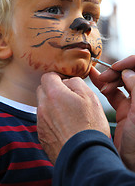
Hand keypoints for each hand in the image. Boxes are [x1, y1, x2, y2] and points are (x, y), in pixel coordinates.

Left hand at [37, 72, 109, 164]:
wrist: (84, 156)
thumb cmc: (90, 125)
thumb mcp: (90, 96)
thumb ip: (75, 82)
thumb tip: (67, 81)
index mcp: (54, 94)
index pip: (47, 76)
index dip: (57, 77)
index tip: (65, 82)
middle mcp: (43, 107)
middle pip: (42, 90)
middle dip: (52, 90)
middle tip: (67, 97)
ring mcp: (40, 122)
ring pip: (42, 105)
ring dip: (51, 105)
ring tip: (68, 114)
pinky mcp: (41, 135)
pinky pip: (43, 120)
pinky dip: (51, 119)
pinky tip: (64, 126)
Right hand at [89, 56, 134, 170]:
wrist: (130, 163)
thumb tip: (127, 71)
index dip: (129, 63)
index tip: (116, 66)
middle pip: (130, 73)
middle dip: (116, 72)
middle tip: (104, 77)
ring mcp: (132, 102)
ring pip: (121, 81)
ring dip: (109, 79)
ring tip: (99, 83)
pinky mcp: (122, 109)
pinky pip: (113, 92)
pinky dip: (104, 85)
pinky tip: (95, 80)